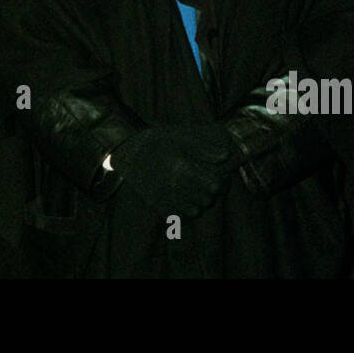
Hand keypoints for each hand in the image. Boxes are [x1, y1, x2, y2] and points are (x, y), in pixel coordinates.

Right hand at [112, 125, 239, 218]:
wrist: (127, 153)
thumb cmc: (156, 141)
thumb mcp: (180, 137)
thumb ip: (204, 148)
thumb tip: (226, 156)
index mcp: (183, 168)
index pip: (214, 186)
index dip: (219, 182)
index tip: (216, 177)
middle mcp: (175, 186)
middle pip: (207, 199)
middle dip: (210, 193)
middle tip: (207, 184)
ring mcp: (166, 198)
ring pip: (196, 210)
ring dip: (200, 202)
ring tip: (196, 190)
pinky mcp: (158, 205)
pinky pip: (180, 215)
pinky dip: (186, 210)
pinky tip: (185, 199)